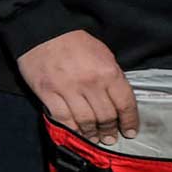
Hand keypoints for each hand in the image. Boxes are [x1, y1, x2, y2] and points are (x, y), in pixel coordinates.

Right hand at [17, 30, 137, 144]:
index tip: (129, 131)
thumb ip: (112, 77)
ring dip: (91, 134)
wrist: (42, 33)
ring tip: (94, 139)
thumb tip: (117, 100)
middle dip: (109, 130)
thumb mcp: (103, 54)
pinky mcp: (48, 94)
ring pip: (85, 121)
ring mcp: (68, 90)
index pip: (125, 104)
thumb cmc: (74, 42)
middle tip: (110, 138)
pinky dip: (71, 130)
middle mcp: (90, 83)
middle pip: (105, 116)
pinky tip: (76, 134)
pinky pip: (63, 119)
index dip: (129, 121)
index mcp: (108, 72)